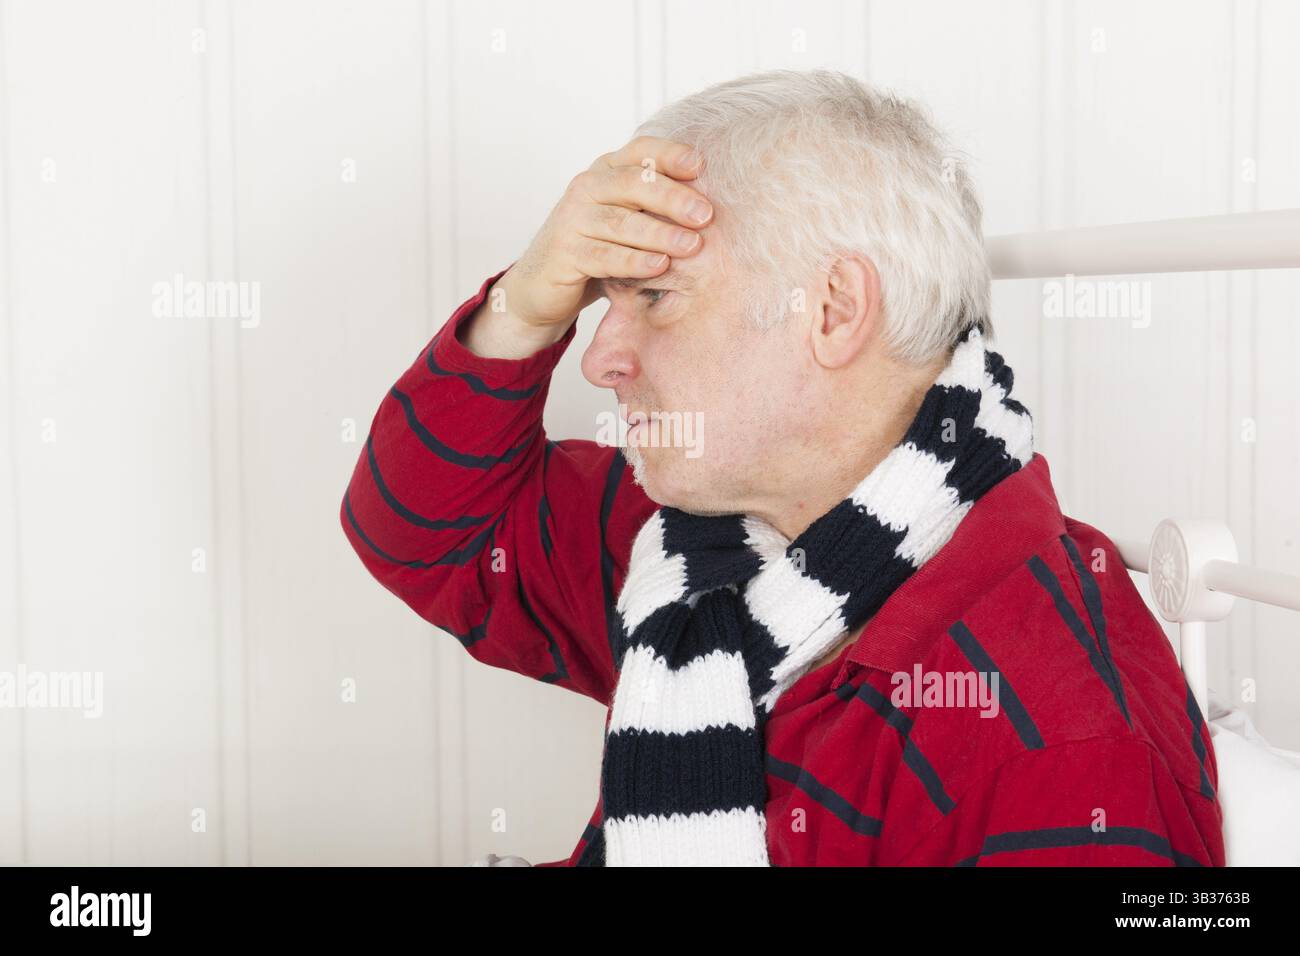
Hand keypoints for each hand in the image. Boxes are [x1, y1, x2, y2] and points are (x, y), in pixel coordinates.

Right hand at [461, 136, 712, 358]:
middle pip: (632, 183)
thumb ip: (655, 205)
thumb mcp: (626, 217)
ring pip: (621, 222)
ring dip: (660, 234)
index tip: (699, 165)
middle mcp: (587, 188)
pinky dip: (634, 261)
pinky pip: (605, 256)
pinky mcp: (566, 253)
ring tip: (691, 246)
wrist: (542, 284)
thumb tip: (712, 205)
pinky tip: (659, 266)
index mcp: (606, 171)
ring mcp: (573, 220)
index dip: (669, 154)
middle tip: (705, 214)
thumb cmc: (597, 247)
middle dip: (672, 198)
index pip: (640, 152)